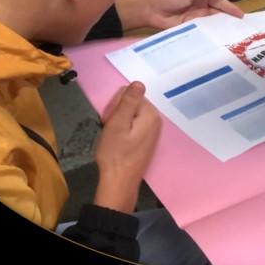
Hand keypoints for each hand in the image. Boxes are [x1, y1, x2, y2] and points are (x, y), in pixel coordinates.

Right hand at [93, 82, 161, 212]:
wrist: (118, 182)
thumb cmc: (115, 153)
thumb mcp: (118, 123)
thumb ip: (128, 101)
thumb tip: (139, 82)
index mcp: (150, 114)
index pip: (130, 94)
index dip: (115, 105)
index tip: (109, 120)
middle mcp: (156, 120)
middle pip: (132, 104)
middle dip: (117, 113)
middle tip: (109, 129)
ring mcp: (152, 131)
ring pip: (130, 115)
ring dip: (118, 122)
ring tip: (112, 137)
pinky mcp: (146, 140)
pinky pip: (133, 126)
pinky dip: (122, 131)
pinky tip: (117, 142)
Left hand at [115, 0, 243, 30]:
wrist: (150, 10)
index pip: (219, 2)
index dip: (230, 8)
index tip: (241, 15)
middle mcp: (199, 8)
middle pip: (217, 13)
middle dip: (228, 19)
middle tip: (241, 28)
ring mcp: (194, 19)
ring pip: (211, 23)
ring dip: (221, 27)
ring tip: (234, 35)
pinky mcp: (189, 29)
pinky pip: (202, 31)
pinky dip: (210, 34)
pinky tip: (219, 39)